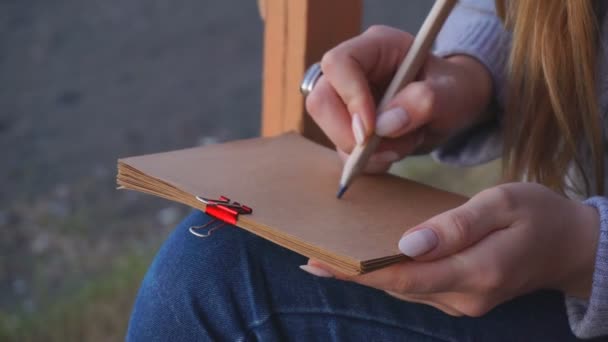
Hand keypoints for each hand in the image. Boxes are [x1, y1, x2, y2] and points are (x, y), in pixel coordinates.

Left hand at [302, 183, 599, 315]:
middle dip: (351, 274)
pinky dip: (388, 274)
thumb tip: (407, 244)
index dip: (358, 270)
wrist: (569, 246)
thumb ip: (457, 224)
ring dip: (366, 275)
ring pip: (403, 290)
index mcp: (476, 272)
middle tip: (309, 257)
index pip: (403, 277)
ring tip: (327, 257)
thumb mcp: (504, 203)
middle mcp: (464, 297)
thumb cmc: (539, 214)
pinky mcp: (459, 297)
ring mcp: (461, 302)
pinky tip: (367, 260)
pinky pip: (416, 287)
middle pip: (396, 287)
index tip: (319, 259)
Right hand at [305, 25, 492, 172]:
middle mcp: (353, 72)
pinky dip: (369, 162)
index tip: (371, 129)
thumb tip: (386, 124)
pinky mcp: (348, 127)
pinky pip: (342, 152)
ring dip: (366, 152)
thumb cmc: (454, 89)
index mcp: (376, 47)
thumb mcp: (453, 92)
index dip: (350, 97)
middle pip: (321, 101)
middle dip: (349, 134)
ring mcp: (346, 101)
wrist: (453, 107)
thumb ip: (425, 101)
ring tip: (403, 146)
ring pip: (329, 131)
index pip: (339, 64)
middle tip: (386, 150)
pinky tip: (394, 152)